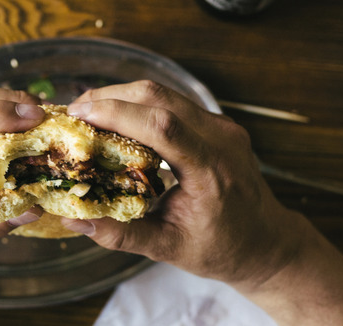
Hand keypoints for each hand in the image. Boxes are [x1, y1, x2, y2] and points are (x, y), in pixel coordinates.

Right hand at [61, 80, 301, 288]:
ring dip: (122, 96)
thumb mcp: (169, 249)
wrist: (268, 243)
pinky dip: (140, 105)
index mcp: (211, 171)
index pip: (162, 126)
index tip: (79, 115)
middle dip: (110, 97)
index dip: (117, 113)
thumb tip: (75, 221)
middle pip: (159, 96)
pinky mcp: (217, 124)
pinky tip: (118, 119)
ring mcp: (222, 126)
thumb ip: (121, 235)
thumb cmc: (222, 250)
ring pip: (164, 93)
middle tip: (74, 112)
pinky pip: (173, 102)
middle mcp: (221, 139)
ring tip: (88, 113)